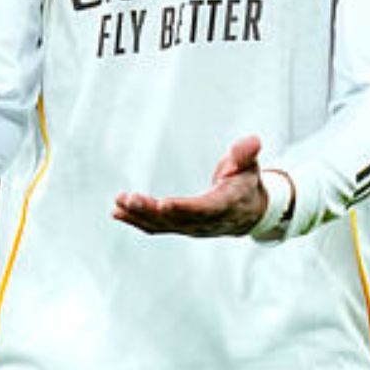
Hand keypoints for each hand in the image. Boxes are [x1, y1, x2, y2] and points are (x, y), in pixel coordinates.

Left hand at [113, 135, 269, 237]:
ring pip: (163, 225)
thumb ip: (246, 154)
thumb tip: (252, 141)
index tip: (164, 204)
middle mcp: (207, 221)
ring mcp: (192, 228)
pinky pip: (157, 227)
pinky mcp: (180, 227)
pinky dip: (137, 221)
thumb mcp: (250, 166)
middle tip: (129, 199)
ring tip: (118, 202)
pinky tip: (117, 212)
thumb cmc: (246, 183)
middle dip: (151, 211)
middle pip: (177, 219)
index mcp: (225, 206)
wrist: (249, 212)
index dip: (184, 208)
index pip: (203, 209)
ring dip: (139, 215)